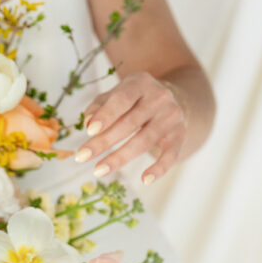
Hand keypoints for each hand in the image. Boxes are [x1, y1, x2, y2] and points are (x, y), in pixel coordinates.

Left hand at [74, 71, 188, 183]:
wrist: (169, 100)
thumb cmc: (132, 100)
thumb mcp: (114, 95)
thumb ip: (98, 106)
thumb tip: (88, 123)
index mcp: (140, 83)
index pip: (122, 99)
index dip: (106, 115)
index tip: (89, 131)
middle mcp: (159, 97)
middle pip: (130, 123)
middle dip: (104, 142)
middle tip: (82, 157)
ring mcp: (171, 116)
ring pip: (145, 141)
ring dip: (120, 158)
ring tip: (99, 170)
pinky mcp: (179, 135)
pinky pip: (171, 155)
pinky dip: (159, 168)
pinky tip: (145, 180)